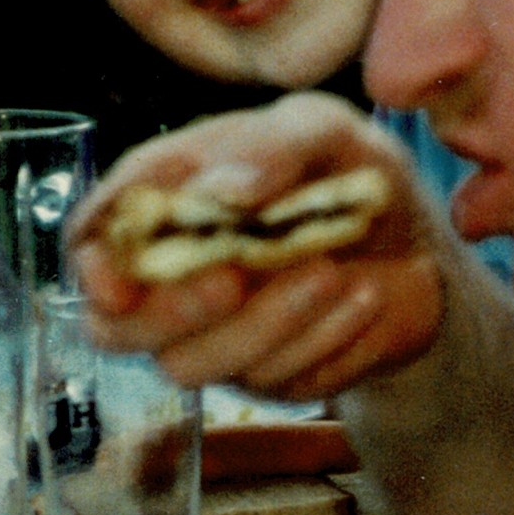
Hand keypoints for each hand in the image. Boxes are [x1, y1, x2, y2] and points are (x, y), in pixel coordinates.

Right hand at [68, 92, 444, 403]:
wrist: (421, 242)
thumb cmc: (346, 172)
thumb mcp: (321, 133)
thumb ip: (269, 149)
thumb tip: (220, 192)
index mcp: (162, 207)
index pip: (92, 247)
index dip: (92, 270)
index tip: (119, 284)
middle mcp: (174, 281)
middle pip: (118, 330)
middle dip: (171, 311)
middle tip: (233, 277)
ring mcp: (218, 338)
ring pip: (198, 365)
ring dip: (268, 321)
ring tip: (333, 270)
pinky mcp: (273, 378)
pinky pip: (277, 381)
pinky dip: (326, 337)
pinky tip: (367, 296)